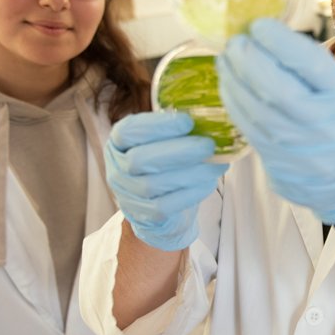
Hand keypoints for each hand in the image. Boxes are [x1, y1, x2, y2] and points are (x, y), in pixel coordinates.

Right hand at [104, 112, 228, 250]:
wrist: (161, 204)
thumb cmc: (166, 163)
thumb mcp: (166, 140)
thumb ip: (180, 129)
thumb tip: (211, 118)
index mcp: (120, 142)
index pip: (129, 131)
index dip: (157, 126)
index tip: (188, 121)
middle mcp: (117, 168)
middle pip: (139, 160)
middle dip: (178, 151)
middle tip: (208, 145)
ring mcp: (127, 194)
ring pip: (154, 185)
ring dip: (191, 173)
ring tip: (217, 164)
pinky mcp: (144, 215)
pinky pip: (165, 206)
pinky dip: (191, 193)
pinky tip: (208, 183)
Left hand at [216, 18, 334, 224]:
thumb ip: (311, 65)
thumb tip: (264, 34)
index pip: (310, 65)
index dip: (279, 42)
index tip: (258, 25)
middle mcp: (325, 125)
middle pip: (276, 90)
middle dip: (248, 60)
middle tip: (235, 41)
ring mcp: (300, 149)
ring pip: (256, 111)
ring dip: (234, 80)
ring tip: (226, 58)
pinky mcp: (279, 164)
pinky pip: (248, 128)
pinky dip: (233, 101)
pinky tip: (228, 84)